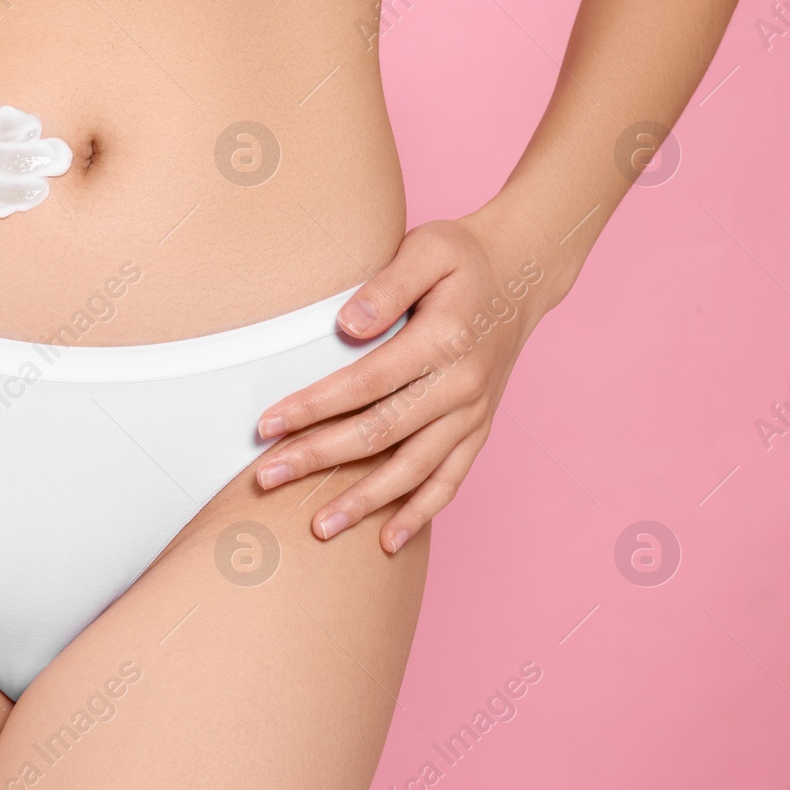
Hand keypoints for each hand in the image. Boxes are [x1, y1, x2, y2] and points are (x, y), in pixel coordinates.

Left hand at [254, 217, 551, 552]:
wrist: (523, 272)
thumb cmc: (462, 256)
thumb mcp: (427, 249)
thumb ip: (387, 285)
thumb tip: (346, 324)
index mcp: (442, 342)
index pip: (364, 383)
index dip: (313, 407)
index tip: (267, 425)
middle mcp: (461, 386)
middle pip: (380, 433)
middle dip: (319, 458)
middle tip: (266, 479)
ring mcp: (472, 413)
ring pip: (414, 469)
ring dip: (366, 501)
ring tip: (320, 528)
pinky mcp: (478, 428)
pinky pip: (450, 479)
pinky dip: (421, 512)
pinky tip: (389, 541)